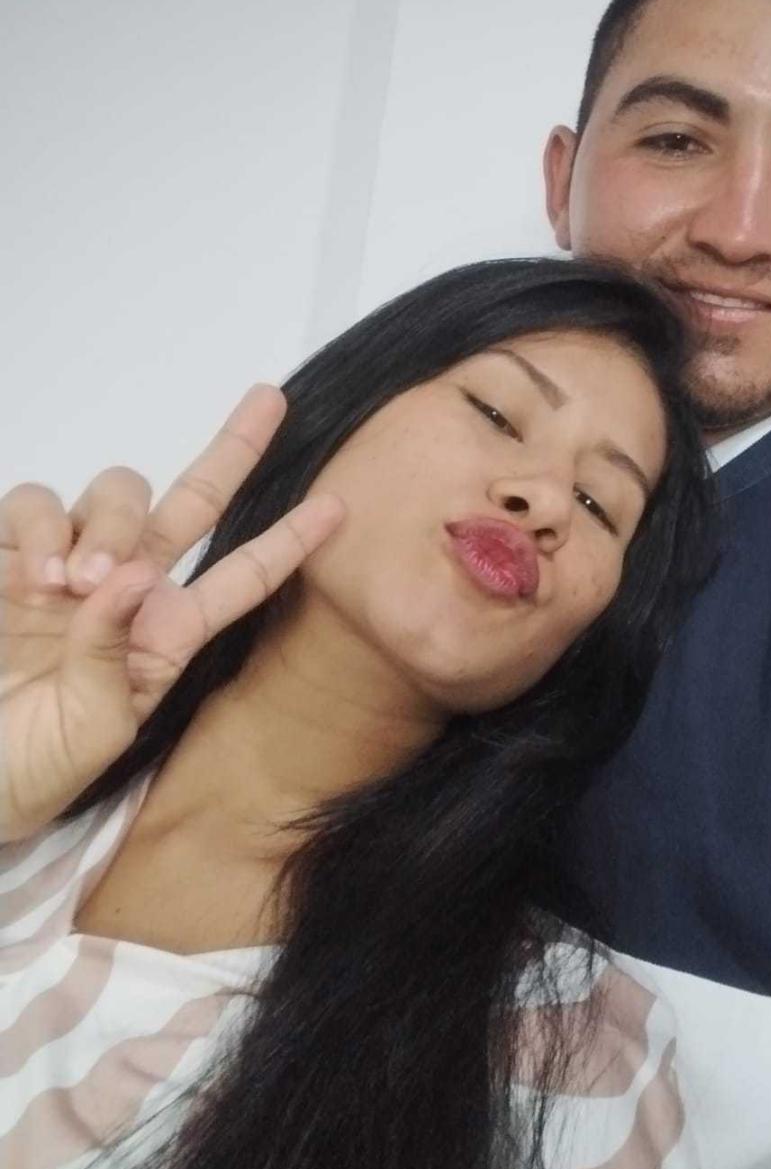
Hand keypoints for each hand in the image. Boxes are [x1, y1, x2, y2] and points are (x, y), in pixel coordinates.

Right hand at [0, 386, 343, 841]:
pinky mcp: (10, 557)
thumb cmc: (36, 768)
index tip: (340, 507)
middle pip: (192, 501)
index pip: (241, 576)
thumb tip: (132, 579)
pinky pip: (35, 506)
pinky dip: (38, 528)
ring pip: (115, 494)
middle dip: (235, 446)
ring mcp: (69, 567)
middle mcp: (129, 589)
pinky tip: (37, 576)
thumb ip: (115, 660)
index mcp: (167, 634)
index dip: (289, 541)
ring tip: (74, 584)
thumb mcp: (94, 734)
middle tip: (269, 400)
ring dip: (107, 524)